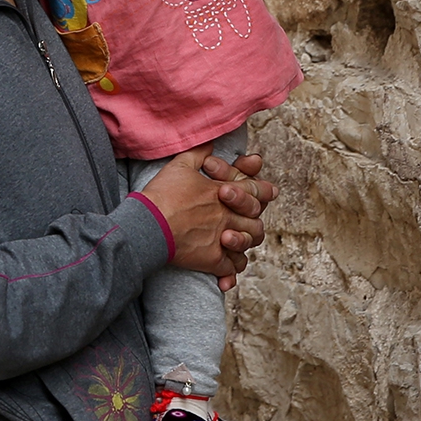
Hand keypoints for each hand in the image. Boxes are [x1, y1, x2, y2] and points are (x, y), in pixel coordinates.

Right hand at [139, 145, 275, 287]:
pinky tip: (226, 277)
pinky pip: (230, 268)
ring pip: (246, 245)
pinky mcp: (211, 259)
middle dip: (254, 222)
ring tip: (235, 244)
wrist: (148, 224)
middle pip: (256, 222)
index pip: (254, 190)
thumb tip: (211, 143)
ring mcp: (221, 238)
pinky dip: (230, 274)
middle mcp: (227, 216)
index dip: (264, 191)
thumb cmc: (162, 194)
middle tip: (250, 224)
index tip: (272, 191)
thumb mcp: (180, 165)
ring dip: (244, 244)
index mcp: (223, 193)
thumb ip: (199, 153)